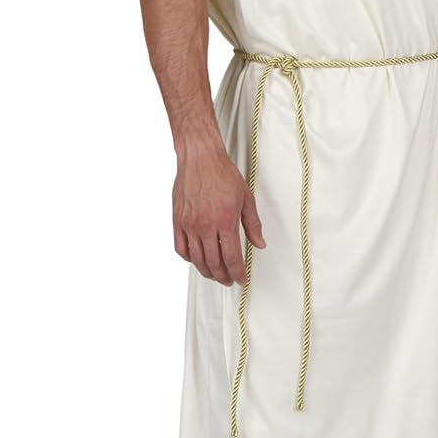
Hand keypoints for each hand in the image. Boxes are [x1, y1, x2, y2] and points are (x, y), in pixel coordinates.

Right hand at [173, 143, 265, 285]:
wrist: (200, 158)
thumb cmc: (223, 174)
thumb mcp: (246, 198)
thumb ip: (253, 224)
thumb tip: (259, 244)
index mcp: (225, 220)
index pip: (232, 257)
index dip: (237, 272)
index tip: (241, 279)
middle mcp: (205, 225)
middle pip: (214, 262)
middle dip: (223, 276)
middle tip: (228, 280)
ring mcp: (189, 224)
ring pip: (197, 259)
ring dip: (207, 271)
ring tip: (215, 275)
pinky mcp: (177, 220)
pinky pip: (181, 248)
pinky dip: (189, 258)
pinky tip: (196, 260)